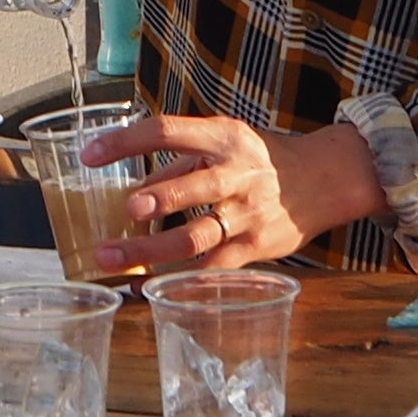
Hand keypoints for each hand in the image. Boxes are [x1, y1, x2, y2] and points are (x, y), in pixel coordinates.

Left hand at [93, 116, 385, 272]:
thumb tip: (135, 188)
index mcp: (225, 138)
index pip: (169, 130)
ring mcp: (248, 214)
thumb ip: (183, 163)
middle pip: (196, 187)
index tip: (89, 154)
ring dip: (152, 248)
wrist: (328, 180)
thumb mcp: (228, 143)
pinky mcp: (255, 247)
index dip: (128, 141)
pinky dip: (175, 278)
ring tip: (112, 258)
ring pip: (198, 235)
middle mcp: (238, 173)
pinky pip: (211, 267)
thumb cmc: (265, 159)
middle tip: (126, 210)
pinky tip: (144, 285)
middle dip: (160, 199)